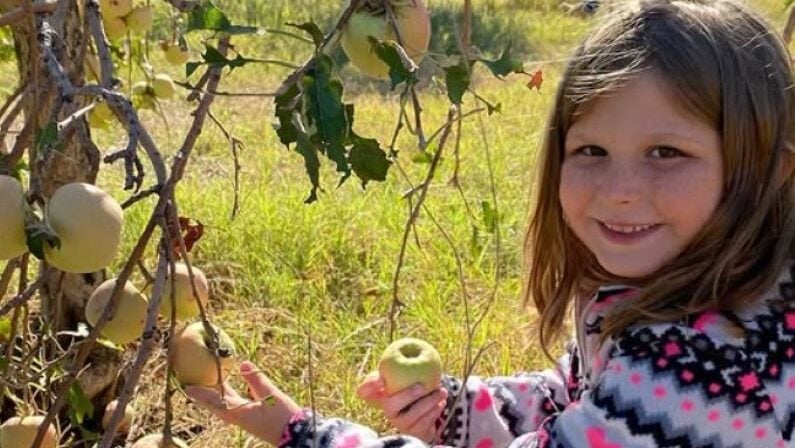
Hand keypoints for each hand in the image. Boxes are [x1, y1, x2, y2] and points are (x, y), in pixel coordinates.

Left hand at [185, 361, 301, 444]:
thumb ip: (257, 380)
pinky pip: (235, 405)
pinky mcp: (252, 418)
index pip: (215, 401)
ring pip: (225, 404)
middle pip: (216, 403)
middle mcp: (238, 416)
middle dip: (205, 394)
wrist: (296, 435)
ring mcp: (245, 418)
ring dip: (217, 394)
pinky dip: (229, 396)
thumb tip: (243, 364)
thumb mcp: (271, 396)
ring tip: (210, 383)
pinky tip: (231, 390)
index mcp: (239, 412)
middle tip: (194, 383)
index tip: (187, 387)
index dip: (201, 394)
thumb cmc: (283, 417)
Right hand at [356, 371, 447, 441]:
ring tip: (442, 392)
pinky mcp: (413, 433)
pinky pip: (423, 424)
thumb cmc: (414, 386)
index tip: (380, 379)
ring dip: (428, 403)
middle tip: (422, 386)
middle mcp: (387, 412)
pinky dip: (434, 412)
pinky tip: (441, 403)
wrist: (428, 412)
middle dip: (407, 395)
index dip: (369, 386)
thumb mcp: (408, 375)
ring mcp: (399, 425)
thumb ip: (401, 364)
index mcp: (381, 394)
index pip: (365, 391)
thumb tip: (401, 351)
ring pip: (411, 417)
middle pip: (390, 406)